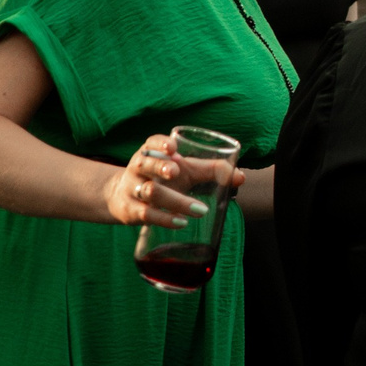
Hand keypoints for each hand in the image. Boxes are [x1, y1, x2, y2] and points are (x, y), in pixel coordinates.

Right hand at [103, 136, 229, 228]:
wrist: (123, 197)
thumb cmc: (163, 179)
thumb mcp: (185, 171)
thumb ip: (211, 171)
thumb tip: (241, 177)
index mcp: (151, 153)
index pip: (151, 143)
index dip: (160, 144)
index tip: (173, 148)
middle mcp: (138, 168)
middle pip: (145, 164)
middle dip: (160, 167)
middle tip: (176, 171)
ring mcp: (132, 189)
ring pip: (148, 192)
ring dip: (173, 200)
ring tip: (199, 210)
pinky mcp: (130, 210)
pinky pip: (146, 214)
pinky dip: (164, 219)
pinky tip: (181, 222)